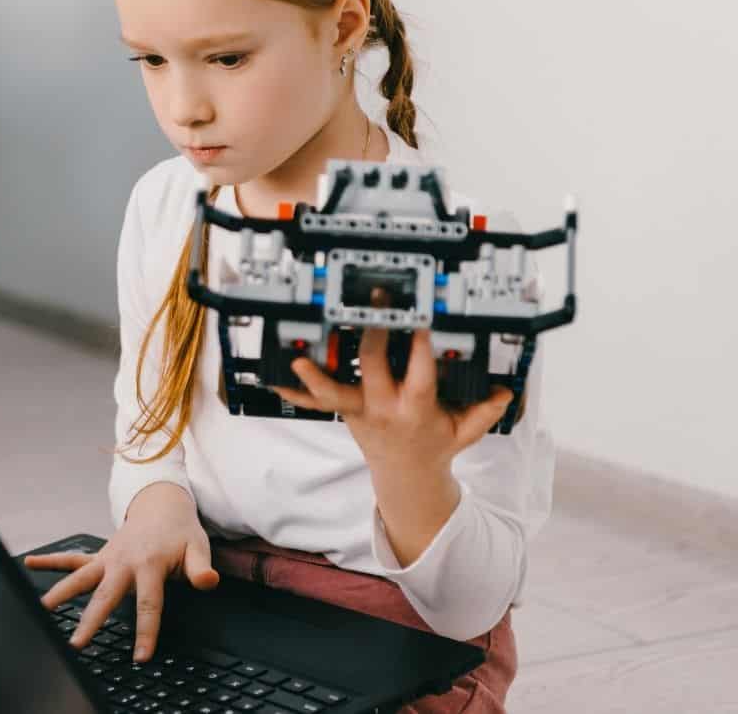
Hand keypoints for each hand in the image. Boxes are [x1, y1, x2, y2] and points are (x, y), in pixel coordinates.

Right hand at [22, 482, 218, 661]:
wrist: (162, 504)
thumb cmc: (181, 531)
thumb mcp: (197, 547)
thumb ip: (200, 568)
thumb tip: (208, 583)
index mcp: (150, 564)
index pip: (149, 603)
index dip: (146, 631)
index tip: (140, 656)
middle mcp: (124, 561)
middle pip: (105, 595)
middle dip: (91, 620)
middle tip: (77, 643)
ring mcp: (108, 558)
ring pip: (80, 577)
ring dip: (61, 592)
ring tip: (41, 609)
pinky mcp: (99, 556)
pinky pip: (72, 559)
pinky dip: (50, 561)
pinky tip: (29, 562)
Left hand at [269, 319, 513, 473]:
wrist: (407, 477)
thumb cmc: (436, 445)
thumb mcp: (467, 431)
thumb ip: (486, 411)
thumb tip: (506, 390)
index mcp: (416, 408)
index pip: (421, 372)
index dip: (421, 345)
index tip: (421, 318)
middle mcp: (384, 407)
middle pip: (373, 367)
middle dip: (372, 335)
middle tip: (370, 303)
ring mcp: (359, 410)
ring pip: (333, 392)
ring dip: (314, 375)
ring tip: (299, 358)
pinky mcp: (344, 412)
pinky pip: (314, 403)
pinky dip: (295, 391)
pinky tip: (275, 379)